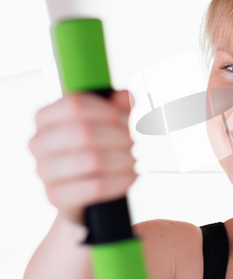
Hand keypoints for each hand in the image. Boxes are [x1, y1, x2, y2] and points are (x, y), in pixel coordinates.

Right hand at [29, 90, 136, 224]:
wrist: (84, 190)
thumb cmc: (96, 147)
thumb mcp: (110, 120)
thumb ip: (119, 105)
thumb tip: (125, 97)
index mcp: (45, 117)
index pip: (74, 104)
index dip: (105, 110)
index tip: (123, 118)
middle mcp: (38, 142)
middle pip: (84, 132)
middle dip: (118, 136)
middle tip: (132, 142)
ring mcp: (43, 171)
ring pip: (92, 160)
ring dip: (123, 159)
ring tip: (132, 159)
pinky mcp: (55, 197)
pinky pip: (95, 187)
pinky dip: (121, 180)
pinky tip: (130, 176)